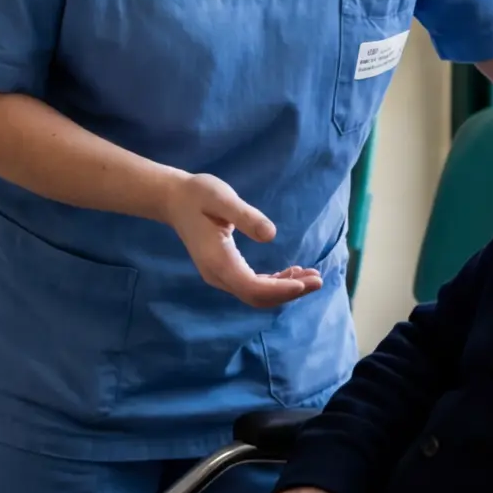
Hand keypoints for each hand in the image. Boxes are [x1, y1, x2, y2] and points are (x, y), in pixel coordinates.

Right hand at [156, 172, 324, 308]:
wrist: (174, 199)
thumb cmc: (198, 194)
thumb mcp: (222, 198)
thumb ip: (245, 216)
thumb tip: (270, 235)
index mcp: (217, 261)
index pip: (252, 287)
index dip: (280, 289)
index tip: (304, 283)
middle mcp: (218, 275)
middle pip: (258, 297)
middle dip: (289, 292)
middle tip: (318, 279)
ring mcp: (220, 276)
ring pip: (256, 295)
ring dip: (285, 290)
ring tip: (311, 277)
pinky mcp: (225, 271)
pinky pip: (252, 286)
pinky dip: (274, 284)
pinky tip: (291, 273)